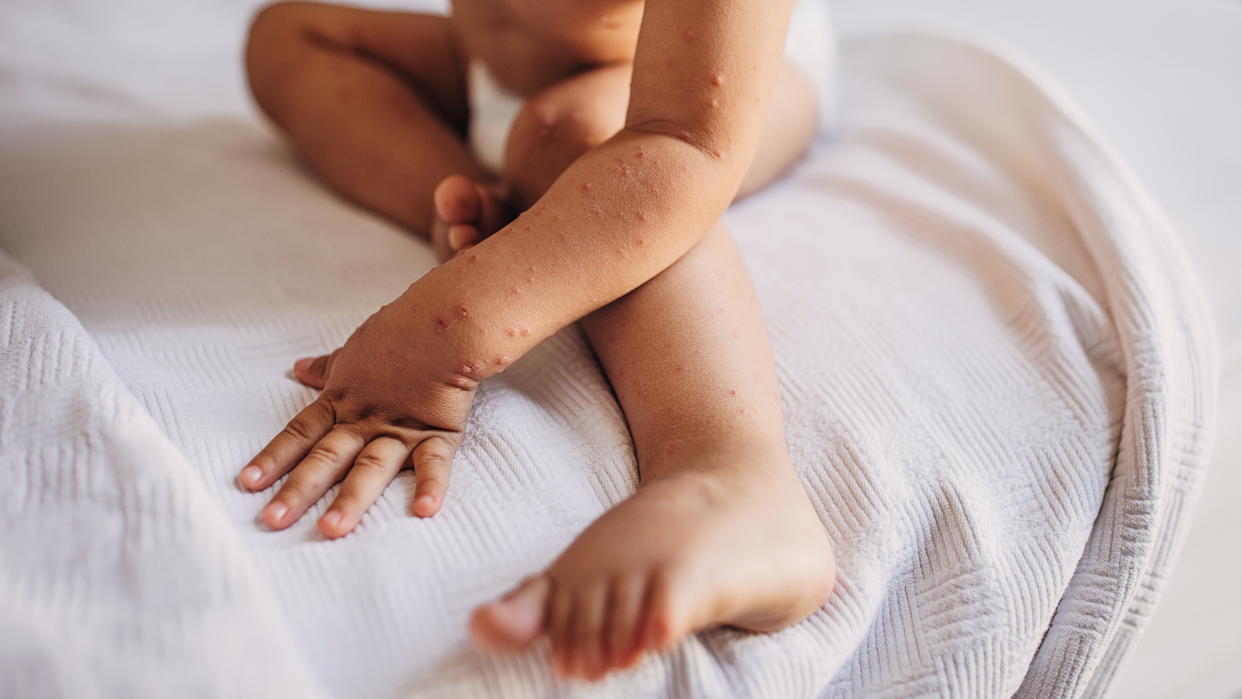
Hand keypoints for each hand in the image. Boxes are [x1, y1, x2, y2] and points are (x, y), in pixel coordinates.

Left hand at [238, 297, 475, 537]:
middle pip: (326, 458)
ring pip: (371, 467)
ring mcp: (400, 430)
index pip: (299, 433)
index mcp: (343, 402)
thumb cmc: (398, 332)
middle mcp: (365, 421)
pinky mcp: (438, 434)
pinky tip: (424, 510)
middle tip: (274, 520)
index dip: (273, 458)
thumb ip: (328, 368)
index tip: (247, 483)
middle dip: (299, 490)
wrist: (444, 323)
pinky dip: (430, 485)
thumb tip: (297, 369)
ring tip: (332, 529)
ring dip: (351, 499)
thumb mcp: (354, 351)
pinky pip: (434, 463)